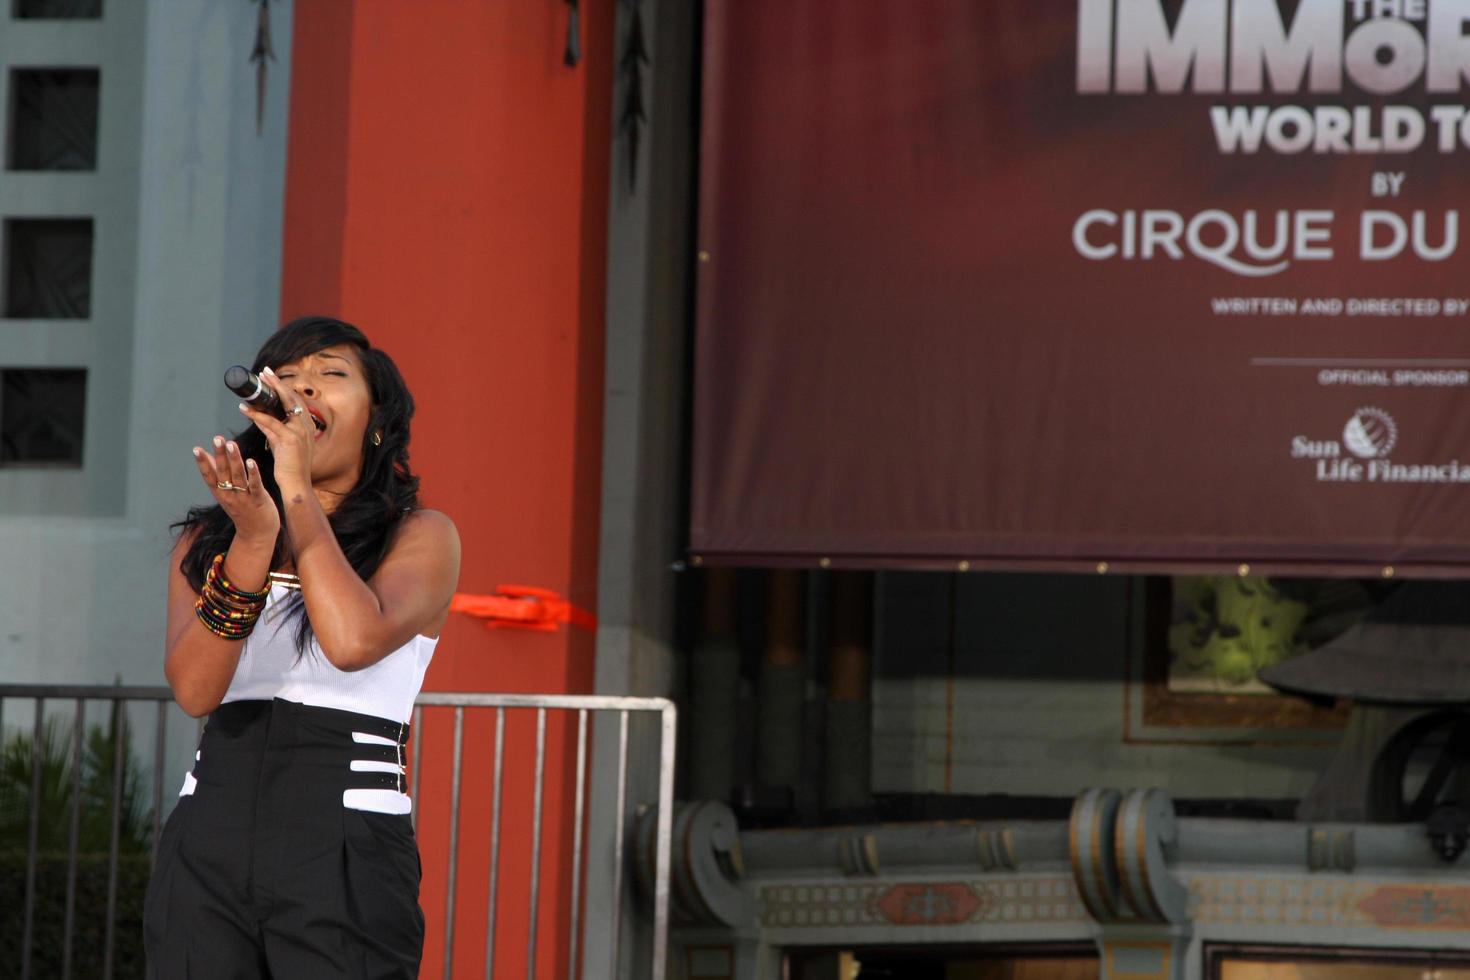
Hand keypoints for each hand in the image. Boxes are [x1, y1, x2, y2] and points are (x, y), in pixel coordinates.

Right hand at [191, 436, 279, 543]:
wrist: (257, 535)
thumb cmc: (243, 510)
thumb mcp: (226, 494)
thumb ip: (218, 476)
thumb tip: (208, 457)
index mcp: (221, 493)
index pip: (209, 476)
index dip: (203, 463)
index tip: (197, 449)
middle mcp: (230, 495)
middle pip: (223, 473)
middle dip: (220, 455)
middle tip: (217, 439)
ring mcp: (244, 498)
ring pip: (238, 477)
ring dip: (235, 460)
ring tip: (232, 444)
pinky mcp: (259, 500)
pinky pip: (255, 485)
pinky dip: (253, 474)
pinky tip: (251, 461)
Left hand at [239, 366, 313, 492]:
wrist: (296, 484)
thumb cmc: (291, 467)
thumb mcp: (285, 444)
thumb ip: (276, 430)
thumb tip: (262, 417)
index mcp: (307, 426)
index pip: (296, 400)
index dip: (284, 387)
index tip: (272, 377)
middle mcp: (305, 426)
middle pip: (291, 398)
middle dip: (277, 383)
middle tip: (264, 372)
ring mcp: (299, 432)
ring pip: (282, 406)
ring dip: (267, 392)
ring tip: (255, 384)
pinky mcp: (289, 440)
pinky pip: (269, 422)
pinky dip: (256, 414)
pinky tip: (244, 409)